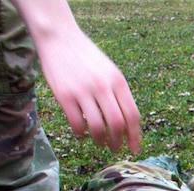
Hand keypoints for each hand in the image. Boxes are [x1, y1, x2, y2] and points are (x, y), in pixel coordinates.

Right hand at [38, 32, 141, 152]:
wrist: (59, 37)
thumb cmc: (86, 57)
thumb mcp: (110, 71)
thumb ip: (119, 93)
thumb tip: (128, 124)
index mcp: (118, 81)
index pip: (132, 115)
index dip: (134, 136)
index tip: (134, 148)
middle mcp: (103, 86)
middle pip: (117, 124)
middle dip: (118, 142)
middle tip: (115, 149)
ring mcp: (83, 91)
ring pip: (97, 127)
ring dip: (100, 140)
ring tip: (100, 143)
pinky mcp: (64, 95)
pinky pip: (76, 123)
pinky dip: (81, 133)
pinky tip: (81, 133)